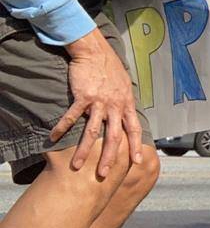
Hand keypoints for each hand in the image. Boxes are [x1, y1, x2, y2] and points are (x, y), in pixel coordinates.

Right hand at [53, 29, 141, 175]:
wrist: (96, 52)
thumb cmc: (110, 69)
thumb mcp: (125, 87)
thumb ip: (125, 103)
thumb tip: (127, 116)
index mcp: (127, 104)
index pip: (134, 129)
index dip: (136, 146)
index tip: (138, 162)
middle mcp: (115, 106)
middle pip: (114, 137)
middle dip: (109, 158)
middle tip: (103, 174)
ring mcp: (99, 102)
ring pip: (92, 132)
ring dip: (84, 150)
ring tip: (76, 165)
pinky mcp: (83, 97)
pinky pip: (72, 116)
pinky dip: (62, 127)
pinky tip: (53, 138)